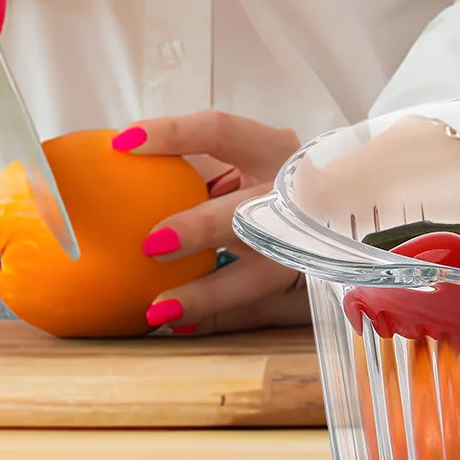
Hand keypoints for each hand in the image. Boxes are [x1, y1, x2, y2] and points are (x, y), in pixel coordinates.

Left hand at [115, 110, 306, 334]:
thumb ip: (196, 169)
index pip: (222, 132)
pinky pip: (259, 310)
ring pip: (260, 273)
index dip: (173, 135)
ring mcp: (308, 245)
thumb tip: (114, 164)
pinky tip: (181, 326)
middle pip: (249, 210)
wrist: (344, 217)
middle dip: (202, 227)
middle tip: (152, 245)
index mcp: (273, 151)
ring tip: (159, 310)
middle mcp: (297, 194)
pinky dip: (218, 319)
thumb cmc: (269, 189)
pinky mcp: (312, 288)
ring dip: (208, 292)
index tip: (122, 146)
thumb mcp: (244, 166)